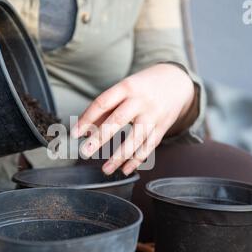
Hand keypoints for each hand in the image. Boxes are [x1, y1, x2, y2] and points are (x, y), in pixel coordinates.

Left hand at [72, 63, 194, 175]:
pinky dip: (136, 160)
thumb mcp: (124, 89)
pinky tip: (124, 169)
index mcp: (127, 87)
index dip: (87, 118)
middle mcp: (140, 101)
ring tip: (105, 169)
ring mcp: (153, 115)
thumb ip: (105, 109)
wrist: (176, 82)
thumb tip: (85, 131)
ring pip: (135, 139)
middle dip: (100, 138)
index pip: (103, 102)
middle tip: (85, 152)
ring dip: (119, 157)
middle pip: (118, 120)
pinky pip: (148, 147)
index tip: (74, 134)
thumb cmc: (143, 87)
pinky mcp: (162, 128)